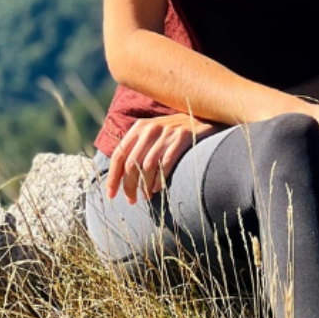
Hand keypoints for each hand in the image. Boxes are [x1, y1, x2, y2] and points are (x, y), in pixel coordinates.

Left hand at [106, 113, 223, 203]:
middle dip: (129, 186)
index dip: (113, 177)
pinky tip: (158, 188)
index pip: (119, 155)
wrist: (207, 116)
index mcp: (140, 127)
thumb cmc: (177, 132)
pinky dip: (160, 179)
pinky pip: (166, 163)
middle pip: (131, 164)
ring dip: (144, 186)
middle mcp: (151, 128)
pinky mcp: (184, 136)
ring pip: (147, 166)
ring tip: (146, 196)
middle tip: (132, 201)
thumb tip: (121, 177)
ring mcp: (168, 131)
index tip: (111, 195)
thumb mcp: (155, 133)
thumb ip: (139, 148)